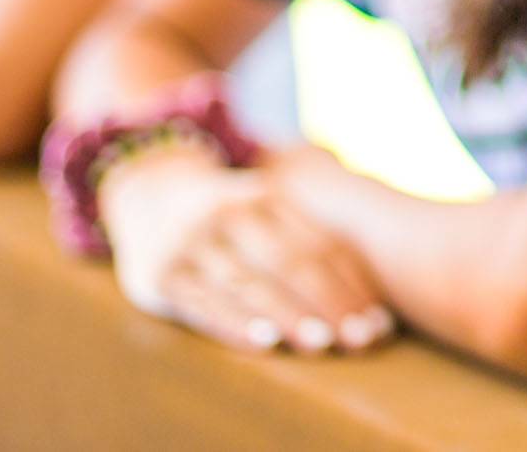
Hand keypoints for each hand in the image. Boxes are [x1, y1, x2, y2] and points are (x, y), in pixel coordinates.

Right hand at [98, 143, 391, 354]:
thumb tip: (371, 277)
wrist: (145, 185)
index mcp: (263, 195)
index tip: (381, 318)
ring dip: (289, 317)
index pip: (317, 243)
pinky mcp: (161, 275)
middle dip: (329, 303)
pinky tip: (264, 342)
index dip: (352, 283)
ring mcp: (192, 244)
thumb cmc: (225, 207)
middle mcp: (228, 215)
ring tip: (322, 343)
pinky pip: (204, 304)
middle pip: (289, 263)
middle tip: (361, 338)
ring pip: (249, 284)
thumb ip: (304, 229)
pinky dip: (236, 324)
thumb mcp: (262, 200)